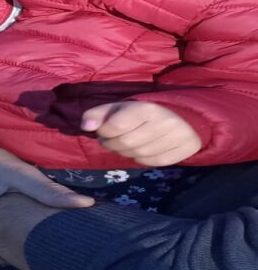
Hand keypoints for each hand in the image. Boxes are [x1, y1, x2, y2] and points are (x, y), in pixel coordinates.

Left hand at [81, 100, 202, 165]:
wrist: (181, 118)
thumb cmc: (141, 113)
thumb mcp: (118, 107)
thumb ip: (98, 114)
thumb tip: (86, 126)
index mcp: (147, 108)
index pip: (117, 125)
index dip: (104, 131)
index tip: (103, 130)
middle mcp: (165, 122)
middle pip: (127, 143)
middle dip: (112, 144)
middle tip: (110, 140)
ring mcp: (177, 138)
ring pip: (138, 155)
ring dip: (124, 152)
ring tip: (124, 144)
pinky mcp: (183, 152)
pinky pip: (152, 162)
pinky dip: (140, 159)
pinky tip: (139, 150)